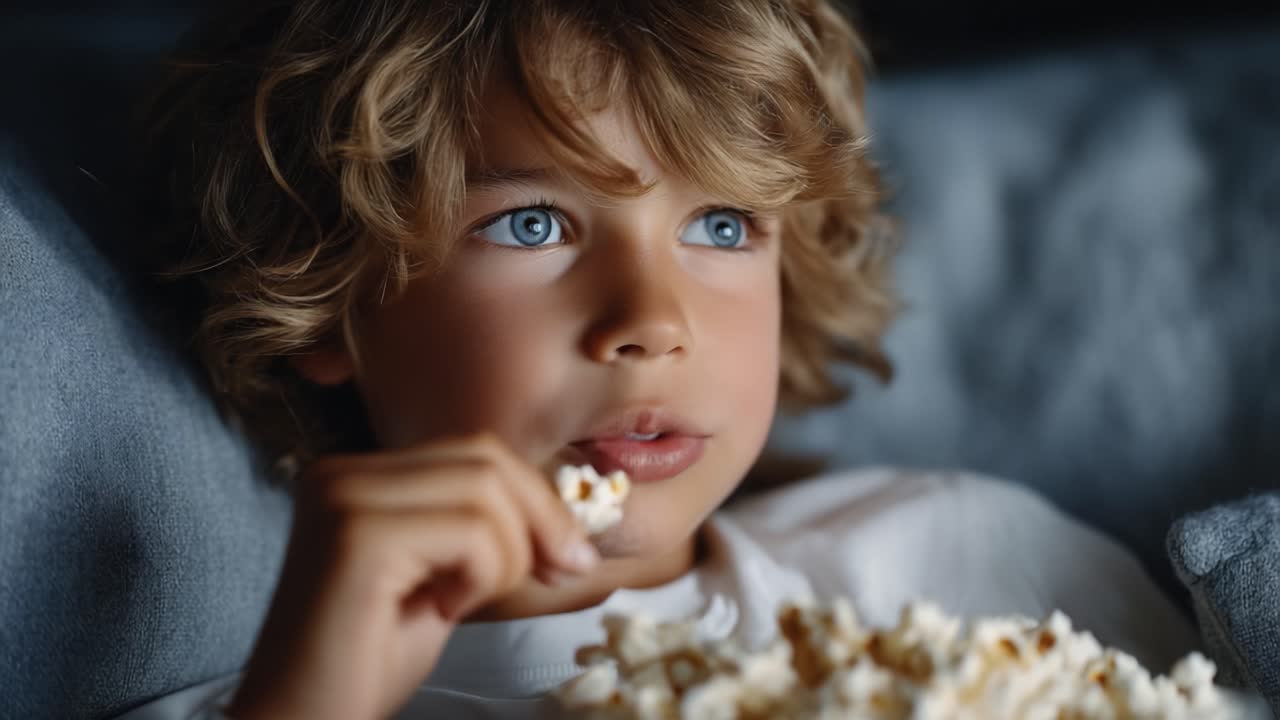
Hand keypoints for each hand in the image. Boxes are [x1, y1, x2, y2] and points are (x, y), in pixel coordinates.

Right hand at [223, 432, 599, 719]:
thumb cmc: (368, 663)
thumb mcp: (441, 575)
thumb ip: (481, 527)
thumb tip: (566, 519)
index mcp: (356, 474)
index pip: (475, 451)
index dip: (537, 499)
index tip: (568, 557)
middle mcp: (339, 472)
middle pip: (485, 458)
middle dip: (542, 519)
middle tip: (559, 575)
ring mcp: (342, 499)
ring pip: (486, 493)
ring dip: (506, 558)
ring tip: (461, 602)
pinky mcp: (357, 538)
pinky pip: (472, 535)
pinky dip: (481, 579)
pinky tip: (440, 611)